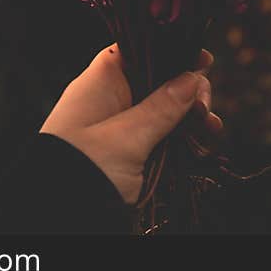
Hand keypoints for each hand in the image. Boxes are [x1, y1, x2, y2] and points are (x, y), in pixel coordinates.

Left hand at [40, 44, 222, 203]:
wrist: (59, 219)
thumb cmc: (83, 168)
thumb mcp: (127, 136)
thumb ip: (163, 106)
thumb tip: (192, 77)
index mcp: (101, 83)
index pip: (138, 51)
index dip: (170, 51)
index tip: (201, 59)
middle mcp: (112, 101)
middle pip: (158, 80)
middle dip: (188, 89)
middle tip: (204, 106)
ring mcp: (122, 128)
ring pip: (166, 110)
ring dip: (192, 115)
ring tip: (211, 127)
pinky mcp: (131, 154)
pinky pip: (164, 136)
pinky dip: (185, 137)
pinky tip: (205, 140)